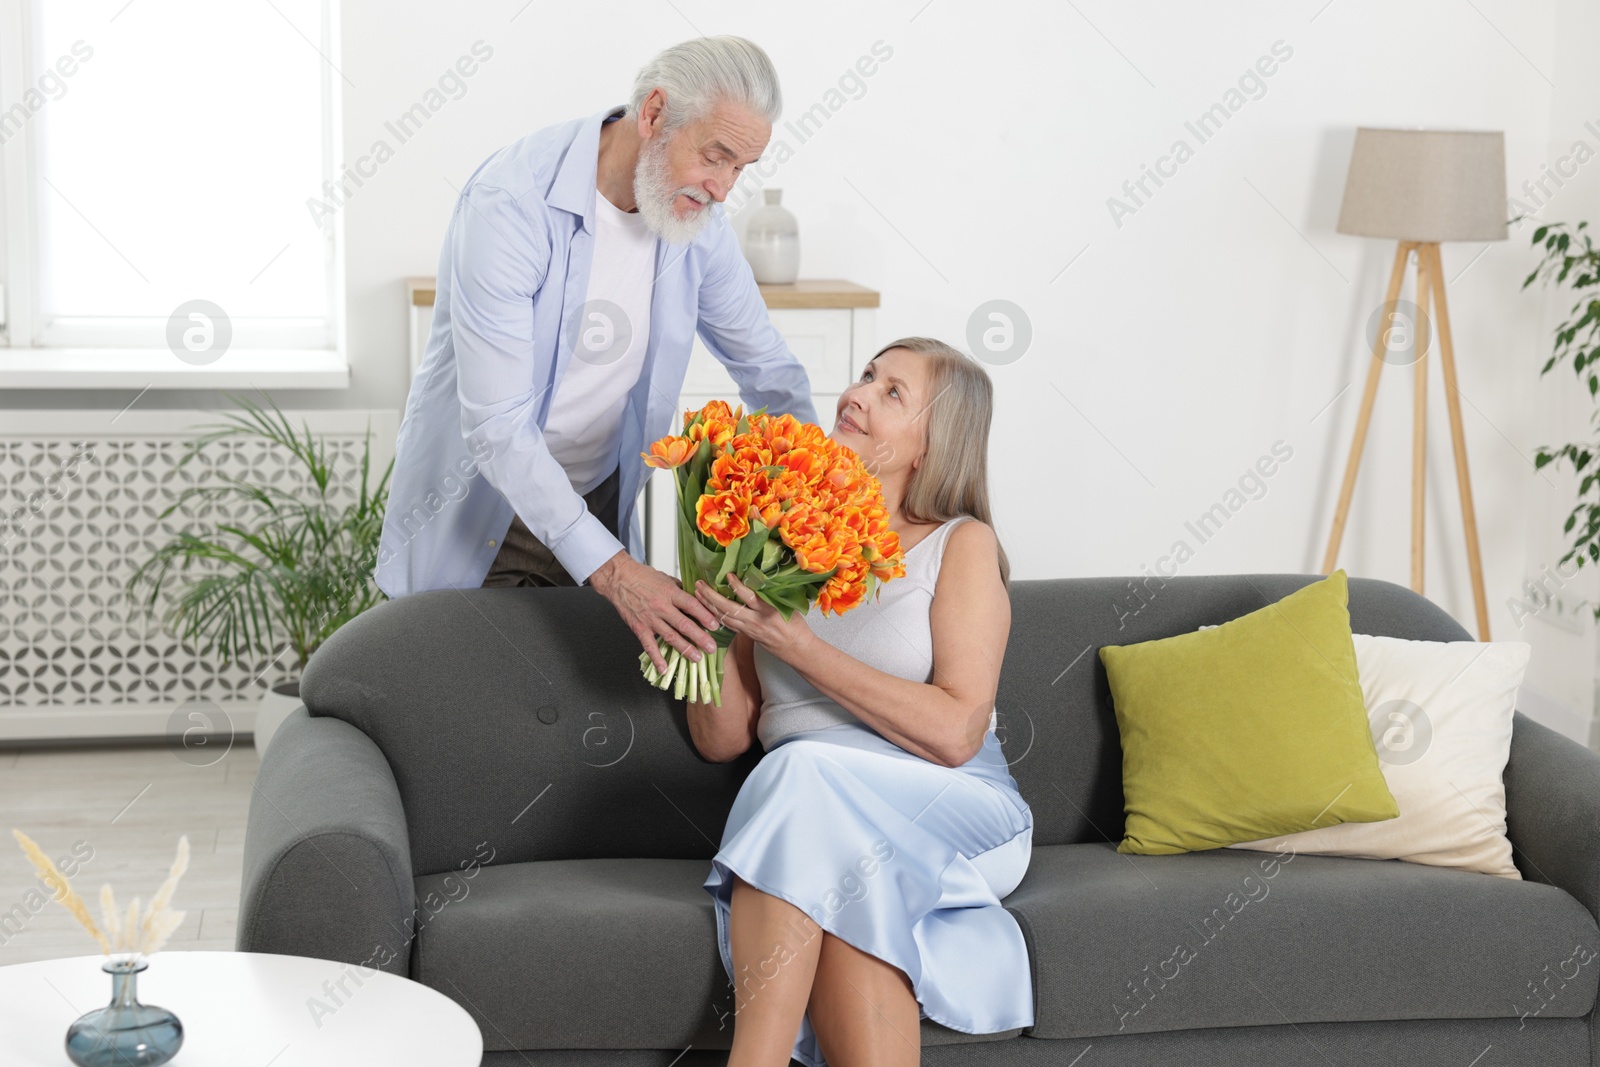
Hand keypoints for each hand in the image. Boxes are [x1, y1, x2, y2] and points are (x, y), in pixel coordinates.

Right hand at [590, 551, 718, 673]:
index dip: (704, 616)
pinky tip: (664, 668)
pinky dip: (656, 658)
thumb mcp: (666, 578)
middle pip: (684, 624)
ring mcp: (650, 619)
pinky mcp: (639, 627)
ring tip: (697, 657)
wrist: (619, 579)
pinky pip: (649, 645)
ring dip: (685, 649)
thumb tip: (698, 598)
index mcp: (670, 593)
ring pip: (670, 636)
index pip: (691, 605)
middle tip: (711, 648)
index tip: (715, 625)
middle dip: (700, 637)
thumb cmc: (643, 577)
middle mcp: (661, 606)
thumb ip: (682, 590)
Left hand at [693, 572, 812, 662]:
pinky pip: (727, 624)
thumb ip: (771, 595)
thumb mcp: (786, 606)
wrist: (797, 649)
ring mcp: (749, 630)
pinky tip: (707, 609)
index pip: (749, 596)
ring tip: (697, 594)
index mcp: (769, 611)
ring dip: (708, 605)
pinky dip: (715, 616)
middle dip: (711, 596)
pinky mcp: (746, 635)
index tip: (728, 575)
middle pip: (728, 608)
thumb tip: (756, 579)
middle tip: (699, 584)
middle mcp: (756, 621)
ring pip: (723, 618)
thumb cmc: (795, 626)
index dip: (736, 586)